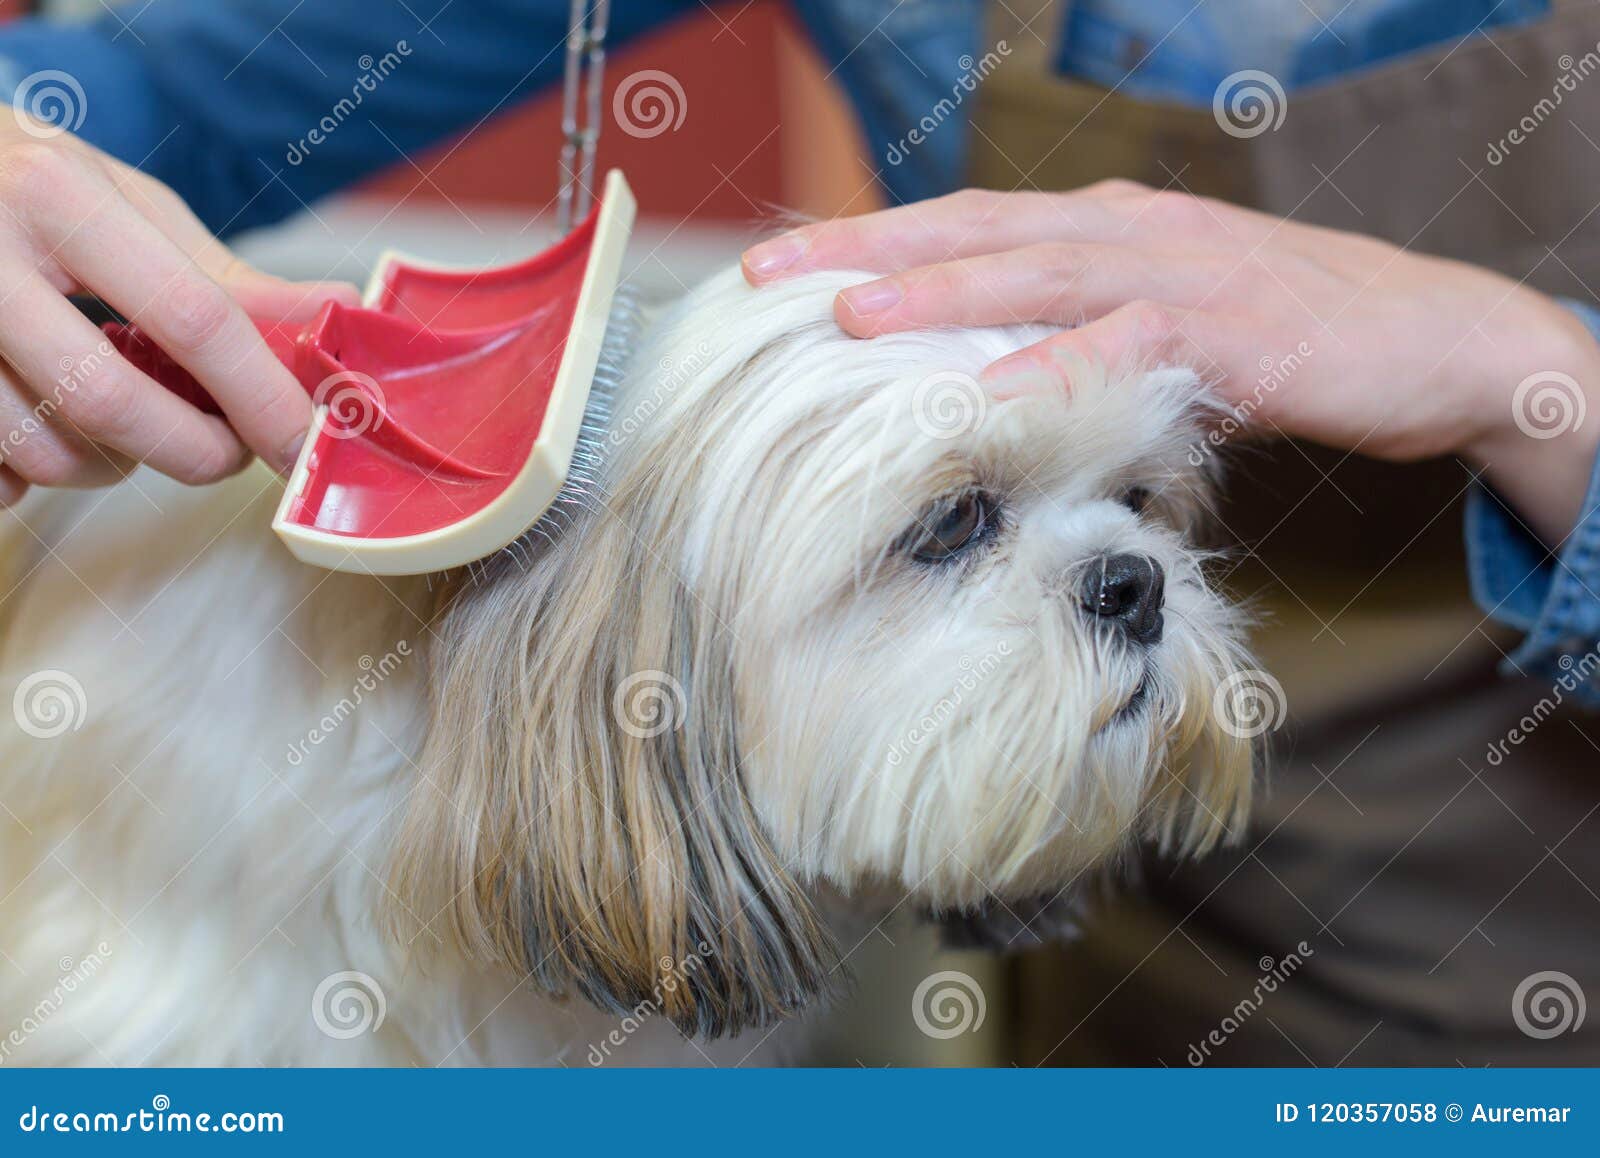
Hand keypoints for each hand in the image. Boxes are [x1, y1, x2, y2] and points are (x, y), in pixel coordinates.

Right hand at [0, 114, 358, 506]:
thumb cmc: (33, 187)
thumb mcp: (128, 204)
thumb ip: (226, 276)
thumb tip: (335, 312)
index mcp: (56, 198)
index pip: (189, 315)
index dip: (258, 394)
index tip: (299, 440)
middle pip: (108, 401)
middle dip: (192, 450)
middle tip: (225, 451)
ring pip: (42, 449)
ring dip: (111, 465)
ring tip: (130, 426)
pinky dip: (31, 474)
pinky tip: (47, 429)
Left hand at [742, 182, 1599, 544]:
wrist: (1436, 342)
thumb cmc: (1291, 339)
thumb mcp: (1165, 333)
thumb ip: (1083, 347)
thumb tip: (997, 394)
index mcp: (1107, 230)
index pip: (971, 226)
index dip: (876, 241)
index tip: (788, 270)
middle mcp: (1130, 232)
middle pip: (979, 230)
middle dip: (871, 250)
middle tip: (772, 278)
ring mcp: (1181, 273)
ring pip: (1040, 271)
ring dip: (942, 292)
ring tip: (853, 318)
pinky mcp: (1232, 328)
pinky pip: (1129, 342)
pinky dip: (1055, 364)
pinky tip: (989, 392)